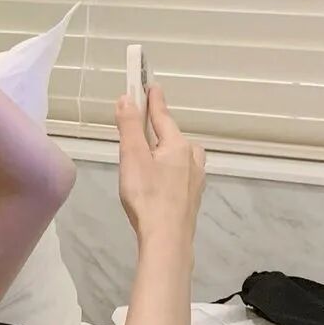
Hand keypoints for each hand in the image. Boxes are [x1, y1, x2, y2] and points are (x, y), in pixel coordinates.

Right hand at [115, 84, 204, 245]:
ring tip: (148, 160)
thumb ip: (130, 126)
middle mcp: (192, 158)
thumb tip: (127, 98)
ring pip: (179, 156)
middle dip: (157, 131)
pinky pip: (181, 173)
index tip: (151, 85)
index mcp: (178, 145)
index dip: (154, 101)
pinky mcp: (193, 197)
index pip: (163, 116)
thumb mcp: (133, 157)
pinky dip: (169, 171)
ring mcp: (196, 179)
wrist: (167, 239)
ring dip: (165, 152)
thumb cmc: (147, 196)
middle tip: (139, 132)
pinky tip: (159, 183)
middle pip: (173, 136)